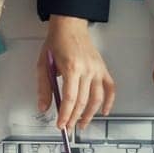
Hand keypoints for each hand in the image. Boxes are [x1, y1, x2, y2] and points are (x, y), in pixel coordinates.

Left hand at [40, 16, 113, 130]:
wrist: (70, 25)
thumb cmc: (56, 42)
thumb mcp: (44, 64)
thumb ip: (44, 87)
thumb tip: (44, 107)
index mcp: (71, 68)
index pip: (70, 99)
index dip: (65, 115)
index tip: (60, 125)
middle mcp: (87, 70)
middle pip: (83, 101)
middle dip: (74, 117)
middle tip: (68, 127)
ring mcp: (97, 70)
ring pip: (96, 98)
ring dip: (90, 114)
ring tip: (82, 124)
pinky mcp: (103, 68)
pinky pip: (110, 88)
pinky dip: (109, 101)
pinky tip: (104, 112)